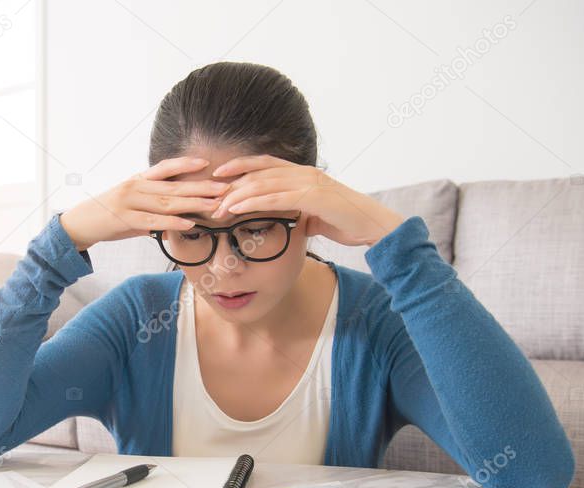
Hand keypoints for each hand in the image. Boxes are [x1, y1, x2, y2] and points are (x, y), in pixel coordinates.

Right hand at [58, 157, 229, 251]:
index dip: (186, 164)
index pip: (165, 168)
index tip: (207, 163)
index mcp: (138, 180)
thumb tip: (176, 216)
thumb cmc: (108, 216)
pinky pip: (153, 220)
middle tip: (223, 188)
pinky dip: (173, 221)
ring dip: (193, 204)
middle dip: (200, 187)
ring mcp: (129, 202)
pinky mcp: (124, 219)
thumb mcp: (131, 206)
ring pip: (166, 202)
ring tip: (213, 205)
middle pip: (173, 185)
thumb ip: (153, 208)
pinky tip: (189, 223)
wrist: (79, 225)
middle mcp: (135, 186)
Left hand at [210, 155, 405, 246]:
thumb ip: (298, 213)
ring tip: (217, 206)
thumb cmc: (346, 221)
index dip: (240, 166)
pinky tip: (236, 209)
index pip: (265, 164)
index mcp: (303, 174)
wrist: (373, 226)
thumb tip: (286, 221)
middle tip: (210, 196)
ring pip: (263, 184)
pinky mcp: (313, 197)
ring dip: (237, 195)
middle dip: (231, 184)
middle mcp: (304, 173)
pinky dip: (253, 203)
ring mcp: (309, 183)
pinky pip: (276, 199)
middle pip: (259, 172)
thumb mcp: (315, 215)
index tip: (217, 174)